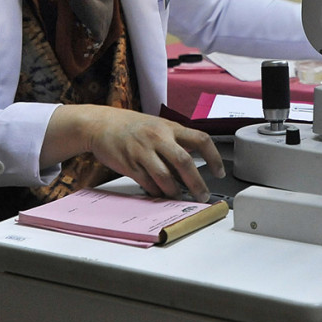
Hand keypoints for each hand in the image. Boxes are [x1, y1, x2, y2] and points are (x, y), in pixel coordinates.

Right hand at [42, 105, 225, 200]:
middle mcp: (158, 137)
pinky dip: (156, 192)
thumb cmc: (133, 127)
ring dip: (175, 192)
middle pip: (184, 162)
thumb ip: (176, 144)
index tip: (219, 172)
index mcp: (170, 127)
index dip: (214, 157)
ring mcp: (143, 151)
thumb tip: (192, 169)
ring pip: (165, 177)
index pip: (201, 140)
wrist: (101, 124)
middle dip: (196, 183)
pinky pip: (147, 183)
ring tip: (180, 197)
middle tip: (202, 195)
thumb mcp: (159, 127)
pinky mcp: (129, 164)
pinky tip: (161, 194)